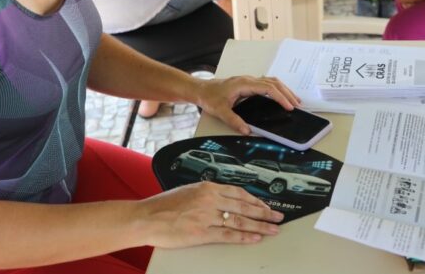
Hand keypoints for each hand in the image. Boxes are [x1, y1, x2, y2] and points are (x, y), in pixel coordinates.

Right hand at [138, 181, 283, 248]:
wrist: (146, 218)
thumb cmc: (163, 205)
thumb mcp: (189, 190)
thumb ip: (207, 194)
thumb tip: (224, 200)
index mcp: (208, 187)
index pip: (239, 193)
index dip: (256, 200)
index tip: (266, 206)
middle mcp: (210, 199)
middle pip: (244, 206)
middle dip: (264, 212)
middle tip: (278, 216)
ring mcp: (207, 216)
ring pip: (240, 220)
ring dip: (260, 225)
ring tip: (273, 229)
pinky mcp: (202, 233)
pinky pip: (228, 234)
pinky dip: (244, 236)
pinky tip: (255, 238)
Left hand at [196, 75, 301, 134]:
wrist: (201, 89)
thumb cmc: (210, 97)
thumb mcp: (220, 111)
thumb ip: (234, 121)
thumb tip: (247, 130)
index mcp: (244, 84)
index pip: (268, 88)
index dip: (280, 97)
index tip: (289, 106)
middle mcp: (249, 80)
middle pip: (273, 83)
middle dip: (287, 93)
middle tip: (297, 105)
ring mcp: (249, 81)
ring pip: (272, 81)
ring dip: (284, 90)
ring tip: (294, 100)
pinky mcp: (249, 84)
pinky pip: (267, 84)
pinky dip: (277, 89)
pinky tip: (281, 96)